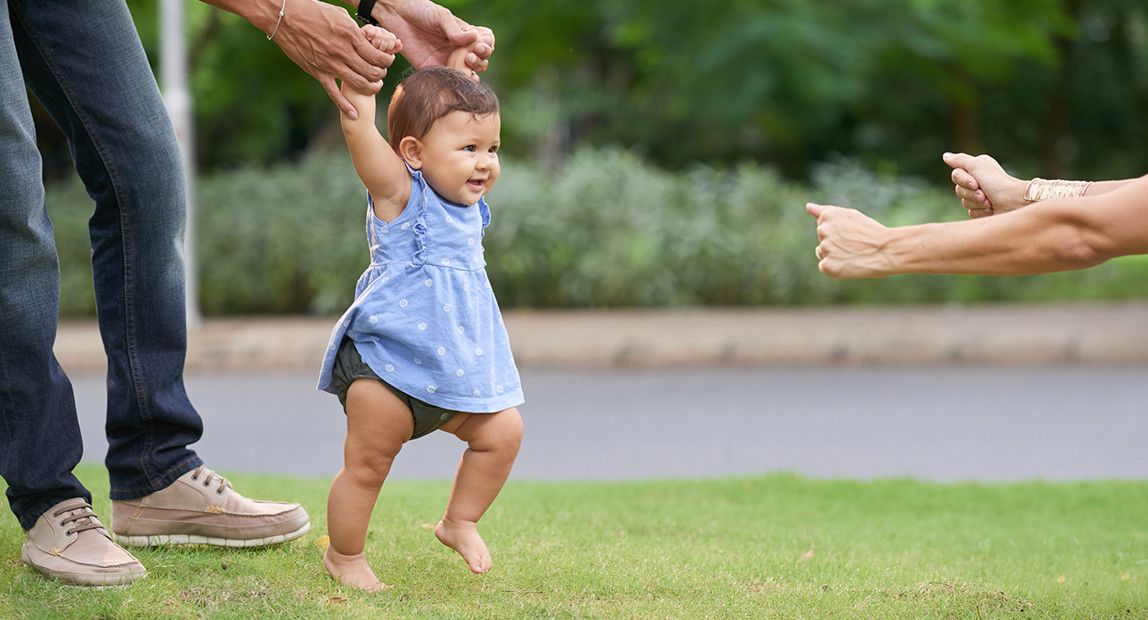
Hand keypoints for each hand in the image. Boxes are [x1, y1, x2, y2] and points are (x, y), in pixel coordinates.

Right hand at [270, 0, 397, 118]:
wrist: (285, 17)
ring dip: (371, 88)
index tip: (387, 59)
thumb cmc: (313, 11)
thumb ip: (355, 29)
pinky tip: (354, 114)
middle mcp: (343, 52)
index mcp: (350, 35)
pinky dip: (346, 107)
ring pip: (359, 85)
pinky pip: (334, 94)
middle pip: (372, 72)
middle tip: (381, 73)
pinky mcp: (318, 73)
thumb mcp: (340, 15)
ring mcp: (330, 65)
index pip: (378, 55)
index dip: (387, 60)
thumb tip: (367, 37)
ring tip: (374, 86)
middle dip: (381, 74)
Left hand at [372, 0, 494, 77]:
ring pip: (469, 72)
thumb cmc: (422, 11)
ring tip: (468, 65)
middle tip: (470, 56)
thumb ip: (455, 30)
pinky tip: (461, 79)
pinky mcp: (434, 69)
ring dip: (473, 72)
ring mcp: (448, 60)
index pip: (485, 43)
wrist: (397, 17)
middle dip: (480, 60)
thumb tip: (474, 38)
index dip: (487, 46)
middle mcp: (459, 49)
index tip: (480, 45)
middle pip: (480, 60)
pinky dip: (458, 81)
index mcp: (464, 34)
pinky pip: (450, 80)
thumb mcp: (441, 17)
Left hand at [806, 202, 891, 278]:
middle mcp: (823, 230)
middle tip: (854, 244)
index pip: (822, 225)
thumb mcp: (849, 216)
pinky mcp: (827, 266)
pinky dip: (834, 268)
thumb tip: (808, 206)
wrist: (887, 251)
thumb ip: (825, 211)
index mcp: (828, 216)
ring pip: (822, 253)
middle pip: (821, 239)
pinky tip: (848, 264)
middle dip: (834, 242)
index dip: (838, 231)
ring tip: (852, 254)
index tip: (851, 232)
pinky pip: (824, 266)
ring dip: (833, 255)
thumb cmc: (870, 232)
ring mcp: (825, 248)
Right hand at [942, 152, 1028, 218]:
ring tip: (990, 202)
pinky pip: (972, 213)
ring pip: (965, 203)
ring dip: (977, 203)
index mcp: (977, 169)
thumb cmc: (998, 183)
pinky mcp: (983, 210)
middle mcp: (978, 181)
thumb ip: (960, 160)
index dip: (964, 181)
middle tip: (985, 194)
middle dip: (971, 194)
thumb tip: (945, 156)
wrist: (1014, 202)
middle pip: (959, 190)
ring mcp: (980, 196)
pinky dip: (981, 212)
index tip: (976, 183)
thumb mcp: (977, 166)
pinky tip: (991, 209)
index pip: (956, 176)